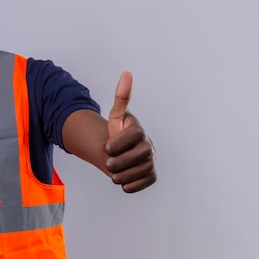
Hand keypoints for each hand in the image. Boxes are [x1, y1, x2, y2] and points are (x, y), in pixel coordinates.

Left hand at [105, 72, 156, 192]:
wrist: (119, 152)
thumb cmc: (117, 132)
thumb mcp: (115, 115)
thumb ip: (121, 97)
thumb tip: (127, 73)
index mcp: (139, 131)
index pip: (131, 137)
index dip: (115, 145)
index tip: (106, 147)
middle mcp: (149, 146)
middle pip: (134, 157)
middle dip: (117, 162)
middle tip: (109, 162)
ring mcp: (151, 162)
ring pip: (136, 172)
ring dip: (119, 175)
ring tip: (114, 171)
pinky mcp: (151, 176)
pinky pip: (140, 184)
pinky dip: (128, 185)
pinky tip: (123, 178)